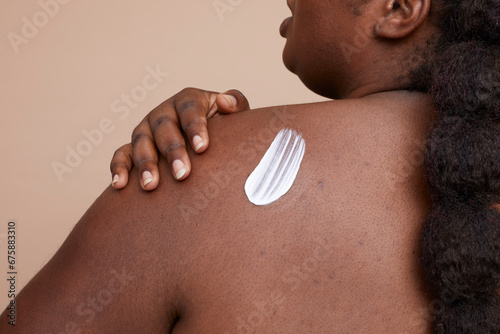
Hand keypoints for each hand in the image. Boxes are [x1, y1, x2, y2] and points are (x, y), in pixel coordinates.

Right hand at [110, 88, 249, 190]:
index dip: (195, 127)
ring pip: (141, 142)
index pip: (190, 109)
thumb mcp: (234, 117)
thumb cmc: (224, 131)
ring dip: (145, 163)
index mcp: (189, 100)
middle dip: (173, 151)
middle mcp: (164, 112)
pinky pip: (122, 154)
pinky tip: (120, 185)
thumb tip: (226, 102)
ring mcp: (147, 129)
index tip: (203, 147)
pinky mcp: (133, 147)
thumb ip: (236, 105)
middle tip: (182, 175)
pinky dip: (119, 168)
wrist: (207, 145)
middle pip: (165, 128)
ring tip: (151, 185)